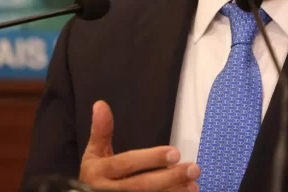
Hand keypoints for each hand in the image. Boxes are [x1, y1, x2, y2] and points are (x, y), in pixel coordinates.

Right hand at [80, 100, 200, 190]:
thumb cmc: (94, 176)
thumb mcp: (94, 154)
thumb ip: (101, 131)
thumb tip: (101, 104)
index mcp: (100, 172)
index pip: (127, 163)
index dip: (150, 158)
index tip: (175, 153)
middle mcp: (109, 190)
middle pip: (141, 186)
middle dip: (168, 178)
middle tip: (194, 169)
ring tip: (193, 184)